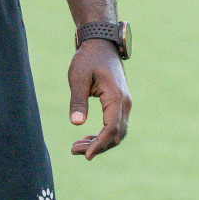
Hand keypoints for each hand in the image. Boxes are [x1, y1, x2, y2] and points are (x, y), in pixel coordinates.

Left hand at [68, 39, 131, 158]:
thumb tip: (76, 124)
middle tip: (74, 150)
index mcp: (116, 97)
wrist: (101, 43)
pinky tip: (87, 137)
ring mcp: (124, 103)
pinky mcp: (120, 102)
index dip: (99, 144)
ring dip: (100, 142)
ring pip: (117, 131)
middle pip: (116, 134)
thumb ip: (77, 100)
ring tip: (77, 147)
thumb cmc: (88, 58)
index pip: (111, 128)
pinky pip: (116, 124)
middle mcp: (124, 102)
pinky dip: (103, 134)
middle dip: (97, 146)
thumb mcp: (78, 77)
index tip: (86, 155)